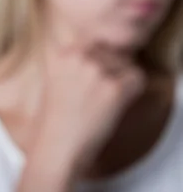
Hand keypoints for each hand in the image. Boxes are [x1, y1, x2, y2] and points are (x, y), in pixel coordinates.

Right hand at [34, 43, 144, 172]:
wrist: (57, 146)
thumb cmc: (55, 120)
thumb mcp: (55, 81)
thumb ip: (74, 63)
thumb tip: (102, 58)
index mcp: (61, 53)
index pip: (93, 45)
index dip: (97, 64)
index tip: (90, 83)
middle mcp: (78, 56)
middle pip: (111, 53)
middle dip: (110, 72)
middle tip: (97, 96)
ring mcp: (96, 70)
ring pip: (126, 64)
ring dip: (121, 82)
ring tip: (102, 102)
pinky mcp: (114, 87)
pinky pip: (137, 79)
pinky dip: (132, 93)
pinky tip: (114, 106)